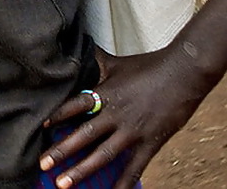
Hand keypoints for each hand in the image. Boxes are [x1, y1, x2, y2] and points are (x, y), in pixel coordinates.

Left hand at [39, 46, 214, 188]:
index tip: (42, 127)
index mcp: (106, 93)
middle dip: (62, 151)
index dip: (58, 115)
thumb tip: (78, 50)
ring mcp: (133, 130)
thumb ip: (97, 62)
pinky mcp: (151, 142)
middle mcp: (116, 114)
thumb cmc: (149, 66)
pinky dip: (123, 182)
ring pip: (103, 155)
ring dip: (82, 170)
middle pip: (84, 135)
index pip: (76, 105)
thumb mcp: (118, 63)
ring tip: (63, 184)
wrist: (184, 73)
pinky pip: (134, 167)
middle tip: (43, 164)